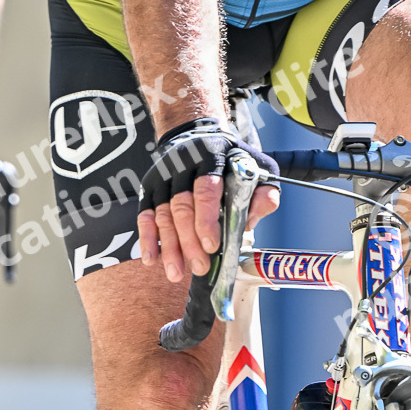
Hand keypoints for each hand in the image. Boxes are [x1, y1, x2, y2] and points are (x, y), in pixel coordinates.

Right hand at [137, 120, 279, 282]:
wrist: (198, 136)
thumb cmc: (231, 159)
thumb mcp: (257, 167)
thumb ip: (264, 192)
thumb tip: (254, 217)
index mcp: (212, 156)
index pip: (206, 189)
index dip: (207, 219)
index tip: (211, 246)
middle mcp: (183, 164)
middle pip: (182, 207)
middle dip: (189, 241)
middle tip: (200, 266)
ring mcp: (164, 176)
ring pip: (163, 215)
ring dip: (169, 246)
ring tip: (176, 273)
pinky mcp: (151, 187)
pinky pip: (146, 214)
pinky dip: (148, 238)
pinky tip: (151, 258)